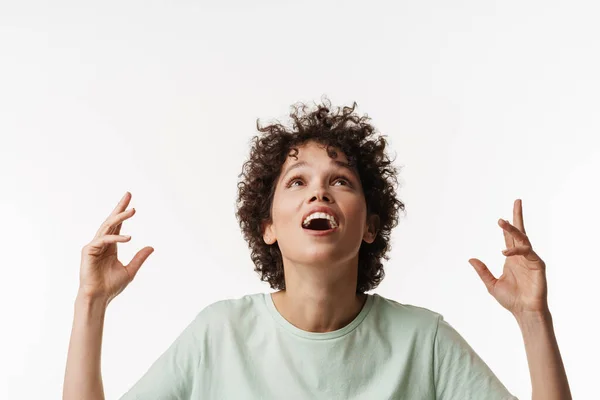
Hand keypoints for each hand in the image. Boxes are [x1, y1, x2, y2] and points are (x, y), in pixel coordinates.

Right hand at [78, 192, 153, 304]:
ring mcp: (94, 246)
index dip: (123, 214)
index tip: (131, 203)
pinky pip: (104, 240)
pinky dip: (116, 238)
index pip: (117, 226)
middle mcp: (101, 243)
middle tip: (128, 194)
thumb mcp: (130, 270)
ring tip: (132, 210)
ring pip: (107, 227)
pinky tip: (128, 238)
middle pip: (111, 221)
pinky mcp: (89, 251)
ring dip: (120, 218)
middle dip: (120, 208)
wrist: (99, 297)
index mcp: (110, 246)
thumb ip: (139, 258)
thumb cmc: (111, 286)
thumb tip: (151, 247)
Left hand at [468, 199, 547, 316]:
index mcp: (511, 258)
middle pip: (520, 232)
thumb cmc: (511, 299)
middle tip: (517, 201)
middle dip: (518, 216)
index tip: (503, 217)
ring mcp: (530, 259)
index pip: (510, 238)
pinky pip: (527, 253)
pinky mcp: (538, 265)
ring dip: (513, 229)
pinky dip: (516, 250)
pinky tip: (505, 252)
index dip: (508, 226)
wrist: (524, 312)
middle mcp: (521, 256)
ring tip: (502, 221)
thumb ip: (482, 271)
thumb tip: (470, 259)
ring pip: (523, 239)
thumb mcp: (491, 284)